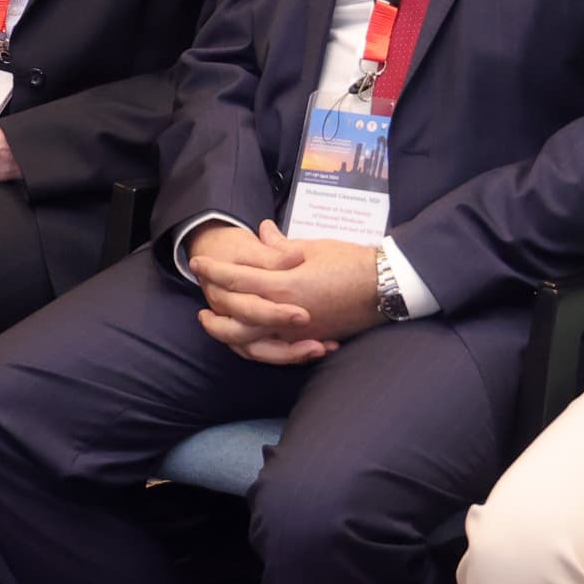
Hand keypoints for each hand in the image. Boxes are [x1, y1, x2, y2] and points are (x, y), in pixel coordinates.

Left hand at [189, 220, 383, 364]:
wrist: (385, 287)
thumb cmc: (351, 261)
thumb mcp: (313, 248)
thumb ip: (281, 247)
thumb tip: (262, 232)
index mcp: (284, 285)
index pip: (237, 280)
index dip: (214, 271)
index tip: (197, 263)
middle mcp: (285, 313)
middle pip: (236, 317)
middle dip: (214, 306)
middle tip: (201, 296)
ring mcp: (296, 332)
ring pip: (250, 342)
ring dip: (227, 334)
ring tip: (215, 323)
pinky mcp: (308, 341)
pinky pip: (273, 351)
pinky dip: (255, 347)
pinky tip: (246, 338)